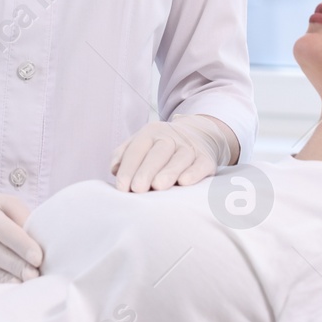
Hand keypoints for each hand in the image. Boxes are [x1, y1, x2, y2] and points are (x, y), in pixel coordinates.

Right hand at [0, 176, 43, 285]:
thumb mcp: (1, 202)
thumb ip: (21, 217)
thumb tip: (39, 239)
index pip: (6, 233)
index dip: (23, 246)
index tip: (38, 258)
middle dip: (18, 268)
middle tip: (35, 277)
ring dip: (7, 282)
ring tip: (24, 288)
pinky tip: (6, 296)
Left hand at [110, 115, 231, 192]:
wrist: (198, 134)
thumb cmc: (160, 147)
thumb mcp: (141, 143)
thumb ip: (124, 155)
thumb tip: (114, 169)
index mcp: (151, 132)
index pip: (137, 149)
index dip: (128, 168)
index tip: (122, 187)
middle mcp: (171, 137)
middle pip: (158, 152)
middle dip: (147, 170)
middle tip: (138, 189)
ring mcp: (190, 146)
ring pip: (180, 158)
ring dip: (169, 172)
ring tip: (158, 186)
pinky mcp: (206, 158)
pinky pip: (200, 164)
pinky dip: (194, 173)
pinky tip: (184, 182)